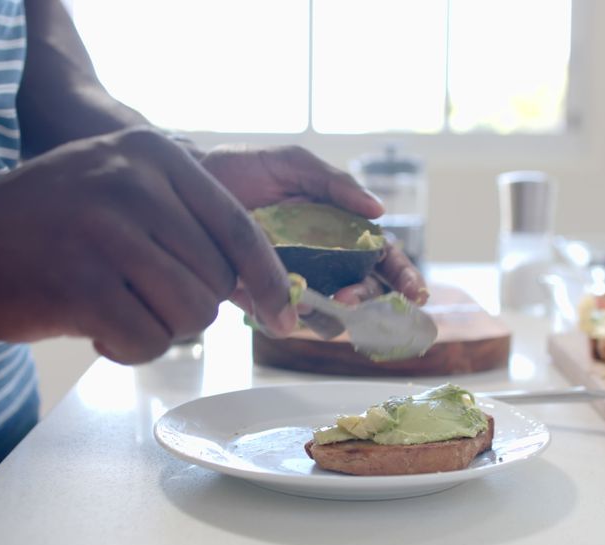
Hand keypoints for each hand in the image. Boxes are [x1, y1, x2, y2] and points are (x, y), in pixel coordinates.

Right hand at [0, 128, 296, 363]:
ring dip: (157, 328)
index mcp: (152, 154)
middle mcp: (134, 184)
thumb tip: (254, 283)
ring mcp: (106, 233)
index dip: (266, 280)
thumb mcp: (115, 187)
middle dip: (185, 306)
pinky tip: (90, 325)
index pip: (237, 227)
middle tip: (135, 296)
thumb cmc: (40, 223)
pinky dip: (126, 348)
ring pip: (191, 317)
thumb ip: (182, 220)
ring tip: (112, 306)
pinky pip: (147, 343)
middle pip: (215, 282)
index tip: (281, 317)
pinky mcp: (79, 286)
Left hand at [201, 144, 428, 306]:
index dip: (404, 277)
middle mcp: (325, 260)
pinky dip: (285, 320)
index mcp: (341, 228)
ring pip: (329, 317)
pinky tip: (276, 307)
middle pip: (366, 294)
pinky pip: (281, 320)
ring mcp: (295, 281)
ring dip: (332, 317)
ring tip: (320, 303)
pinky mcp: (261, 296)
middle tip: (348, 297)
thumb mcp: (292, 163)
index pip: (384, 257)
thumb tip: (379, 210)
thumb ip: (335, 183)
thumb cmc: (244, 167)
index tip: (415, 292)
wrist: (189, 181)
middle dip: (367, 301)